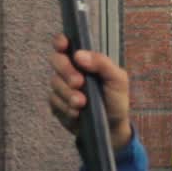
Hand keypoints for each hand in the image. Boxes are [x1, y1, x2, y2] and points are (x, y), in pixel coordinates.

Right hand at [48, 34, 132, 148]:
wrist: (112, 128)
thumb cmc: (116, 99)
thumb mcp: (117, 79)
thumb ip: (102, 63)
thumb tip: (79, 55)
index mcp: (84, 60)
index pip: (65, 44)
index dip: (60, 42)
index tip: (63, 45)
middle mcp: (70, 70)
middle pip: (56, 60)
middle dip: (66, 71)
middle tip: (79, 83)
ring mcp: (61, 87)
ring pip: (54, 83)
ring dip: (68, 94)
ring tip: (83, 104)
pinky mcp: (57, 104)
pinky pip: (54, 102)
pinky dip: (66, 107)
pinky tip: (78, 113)